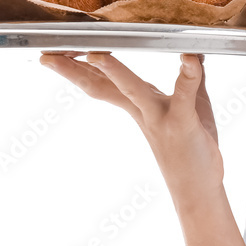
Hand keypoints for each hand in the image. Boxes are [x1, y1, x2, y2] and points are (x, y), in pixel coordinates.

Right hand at [39, 51, 223, 191]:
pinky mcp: (182, 124)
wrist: (198, 191)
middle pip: (103, 86)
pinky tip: (189, 57)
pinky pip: (185, 95)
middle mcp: (144, 110)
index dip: (77, 69)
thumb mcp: (191, 107)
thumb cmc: (192, 150)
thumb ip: (191, 80)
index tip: (53, 54)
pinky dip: (189, 74)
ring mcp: (160, 118)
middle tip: (48, 56)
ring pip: (134, 90)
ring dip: (116, 71)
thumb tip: (192, 55)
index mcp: (140, 105)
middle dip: (74, 70)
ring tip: (97, 54)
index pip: (102, 84)